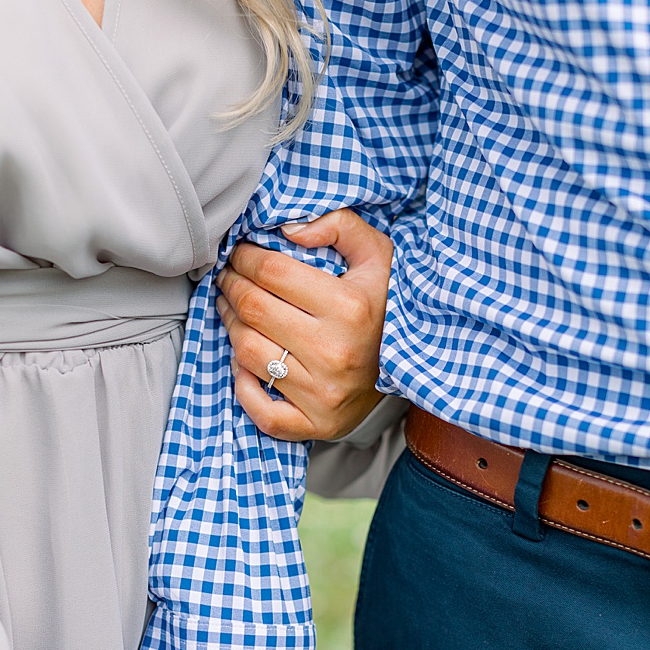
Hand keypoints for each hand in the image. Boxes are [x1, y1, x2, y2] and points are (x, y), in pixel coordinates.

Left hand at [218, 211, 392, 441]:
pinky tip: (245, 363)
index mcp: (350, 307)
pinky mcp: (318, 423)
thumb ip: (339, 225)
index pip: (271, 272)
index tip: (241, 253)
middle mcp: (335, 352)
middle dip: (232, 286)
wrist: (418, 365)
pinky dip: (243, 386)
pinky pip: (261, 411)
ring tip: (234, 311)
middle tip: (230, 277)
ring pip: (247, 352)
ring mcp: (325, 392)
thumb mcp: (378, 254)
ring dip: (230, 326)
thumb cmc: (387, 305)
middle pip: (253, 309)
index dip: (245, 257)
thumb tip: (288, 229)